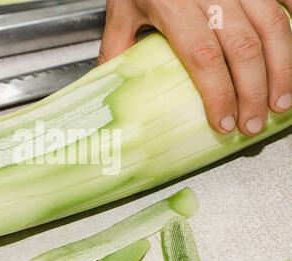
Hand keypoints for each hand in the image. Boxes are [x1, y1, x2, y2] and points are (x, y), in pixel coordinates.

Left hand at [99, 0, 291, 135]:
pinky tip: (291, 59)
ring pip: (273, 27)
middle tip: (253, 124)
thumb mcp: (122, 10)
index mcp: (173, 5)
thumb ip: (118, 47)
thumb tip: (110, 87)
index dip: (218, 94)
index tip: (223, 123)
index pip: (202, 57)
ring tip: (281, 102)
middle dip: (253, 93)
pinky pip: (284, 0)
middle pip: (243, 48)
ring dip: (282, 69)